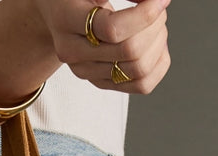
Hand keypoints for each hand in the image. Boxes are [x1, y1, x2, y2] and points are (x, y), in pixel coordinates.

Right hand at [30, 0, 171, 94]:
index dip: (144, 15)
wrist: (57, 12)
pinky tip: (155, 43)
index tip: (160, 0)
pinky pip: (142, 85)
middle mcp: (73, 53)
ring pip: (138, 71)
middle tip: (157, 7)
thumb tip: (154, 1)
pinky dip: (158, 64)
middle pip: (129, 52)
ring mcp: (87, 72)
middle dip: (154, 26)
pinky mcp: (101, 82)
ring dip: (158, 44)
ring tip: (156, 24)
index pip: (112, 30)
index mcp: (66, 20)